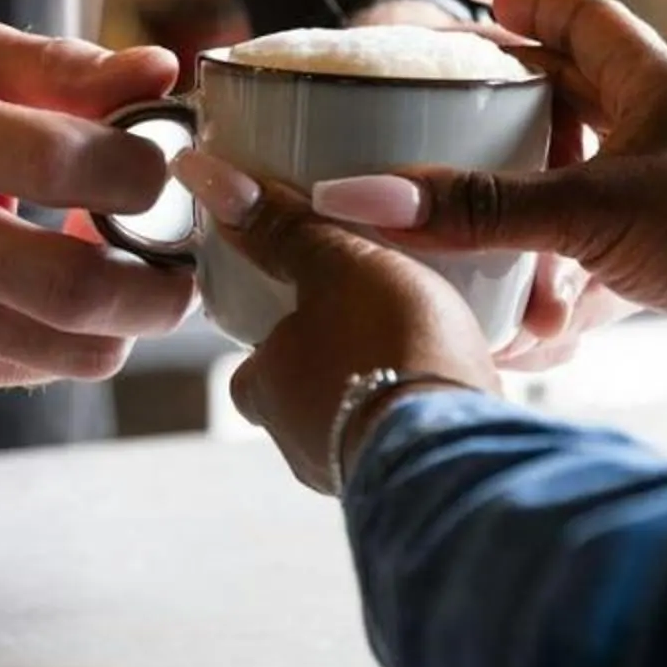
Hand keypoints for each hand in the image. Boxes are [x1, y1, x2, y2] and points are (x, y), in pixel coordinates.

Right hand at [0, 23, 198, 389]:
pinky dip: (72, 338)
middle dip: (159, 286)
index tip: (163, 169)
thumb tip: (164, 75)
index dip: (140, 172)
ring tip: (130, 277)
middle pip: (71, 287)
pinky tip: (60, 291)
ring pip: (65, 350)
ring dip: (126, 322)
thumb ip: (65, 68)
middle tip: (184, 263)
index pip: (61, 164)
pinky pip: (33, 368)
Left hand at [173, 153, 499, 493]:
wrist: (461, 444)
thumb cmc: (388, 350)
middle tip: (371, 333)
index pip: (252, 369)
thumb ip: (284, 227)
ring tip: (419, 362)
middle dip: (330, 373)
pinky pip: (408, 448)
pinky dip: (419, 423)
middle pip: (302, 404)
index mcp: (266, 391)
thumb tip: (205, 177)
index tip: (307, 313)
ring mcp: (357, 475)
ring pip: (356, 430)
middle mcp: (301, 446)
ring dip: (378, 400)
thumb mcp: (338, 264)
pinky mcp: (418, 488)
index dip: (276, 341)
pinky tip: (450, 399)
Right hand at [307, 0, 666, 393]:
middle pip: (571, 104)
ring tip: (463, 239)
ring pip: (578, 194)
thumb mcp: (589, 212)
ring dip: (524, 222)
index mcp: (656, 85)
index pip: (582, 18)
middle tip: (434, 122)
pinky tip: (524, 330)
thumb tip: (359, 199)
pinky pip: (599, 268)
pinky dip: (559, 295)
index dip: (526, 2)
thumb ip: (476, 208)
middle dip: (505, 118)